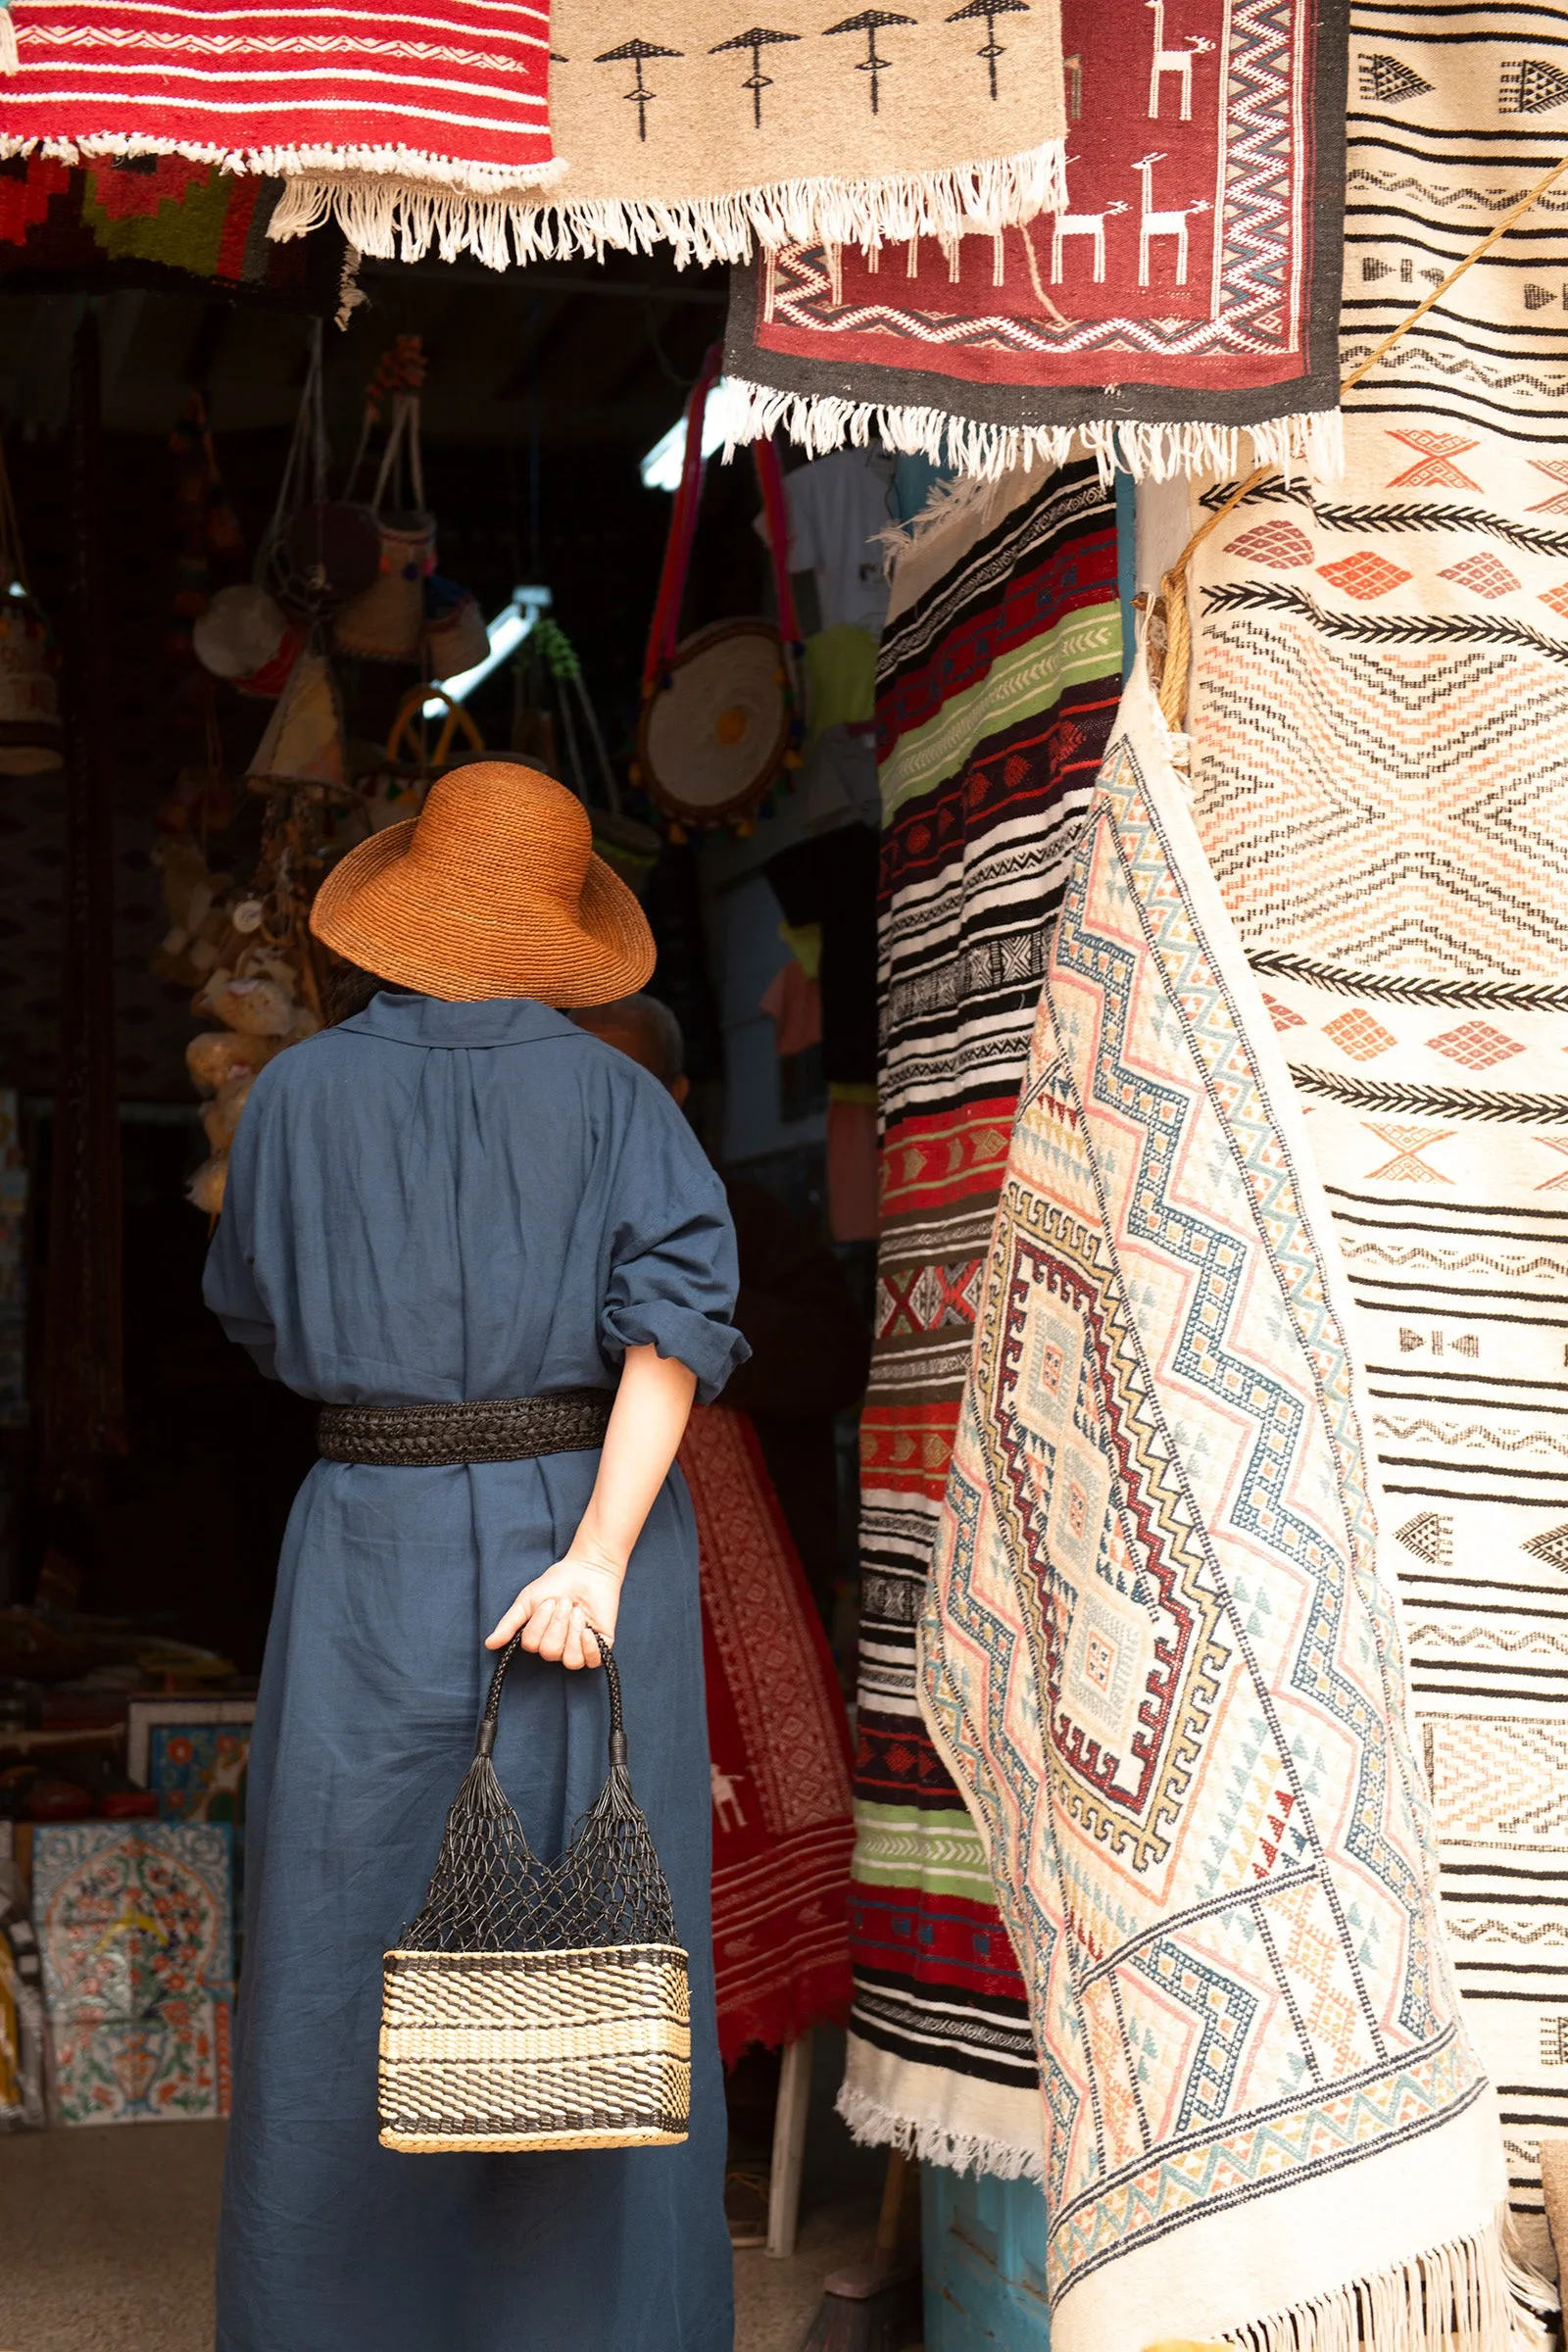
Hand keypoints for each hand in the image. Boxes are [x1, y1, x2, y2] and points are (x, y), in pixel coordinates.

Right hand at [486, 1545, 622, 1669]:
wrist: (587, 1570)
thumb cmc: (556, 1583)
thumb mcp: (527, 1601)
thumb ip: (509, 1624)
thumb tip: (489, 1644)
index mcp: (539, 1638)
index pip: (532, 1645)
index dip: (540, 1624)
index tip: (549, 1601)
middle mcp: (557, 1647)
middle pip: (550, 1652)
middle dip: (557, 1623)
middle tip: (564, 1602)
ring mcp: (578, 1648)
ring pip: (570, 1660)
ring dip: (572, 1632)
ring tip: (577, 1611)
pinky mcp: (600, 1646)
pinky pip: (592, 1661)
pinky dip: (589, 1646)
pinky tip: (588, 1629)